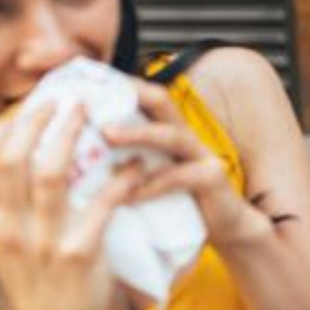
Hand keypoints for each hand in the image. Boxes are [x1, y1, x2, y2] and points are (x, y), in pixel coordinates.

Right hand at [0, 103, 143, 309]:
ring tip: (96, 115)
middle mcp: (6, 231)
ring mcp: (41, 242)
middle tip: (67, 99)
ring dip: (74, 135)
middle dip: (40, 120)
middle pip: (14, 158)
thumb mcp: (10, 245)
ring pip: (50, 171)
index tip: (30, 105)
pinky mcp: (79, 252)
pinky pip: (102, 202)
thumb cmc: (40, 280)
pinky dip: (122, 178)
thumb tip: (28, 150)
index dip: (6, 127)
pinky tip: (136, 165)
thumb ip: (12, 205)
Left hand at [103, 79, 270, 249]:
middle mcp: (186, 137)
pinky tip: (129, 196)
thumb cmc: (182, 203)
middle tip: (93, 97)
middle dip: (130, 94)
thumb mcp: (153, 178)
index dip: (121, 86)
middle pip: (162, 101)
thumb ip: (128, 165)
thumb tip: (81, 161)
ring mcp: (202, 155)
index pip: (146, 98)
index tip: (86, 83)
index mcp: (169, 133)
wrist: (228, 226)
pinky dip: (152, 185)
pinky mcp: (212, 178)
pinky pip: (180, 176)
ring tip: (107, 134)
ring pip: (171, 135)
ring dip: (138, 132)